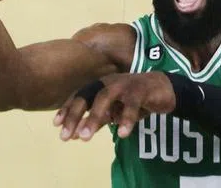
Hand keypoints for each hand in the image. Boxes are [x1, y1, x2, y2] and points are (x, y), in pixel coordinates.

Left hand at [54, 72, 176, 141]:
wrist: (164, 89)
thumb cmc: (134, 99)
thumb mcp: (114, 111)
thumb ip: (97, 120)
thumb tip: (75, 135)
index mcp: (101, 86)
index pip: (80, 96)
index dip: (67, 108)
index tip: (56, 125)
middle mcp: (110, 82)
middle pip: (89, 95)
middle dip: (76, 114)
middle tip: (66, 135)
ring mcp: (125, 84)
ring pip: (106, 97)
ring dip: (94, 117)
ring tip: (85, 137)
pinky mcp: (141, 90)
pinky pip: (132, 105)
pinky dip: (126, 119)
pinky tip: (122, 134)